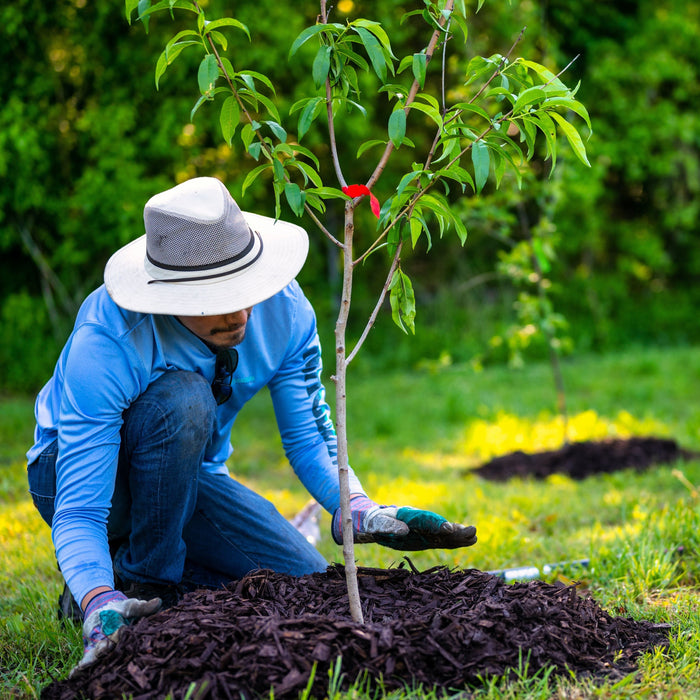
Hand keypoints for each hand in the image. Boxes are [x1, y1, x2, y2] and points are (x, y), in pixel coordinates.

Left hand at [72, 590, 160, 672]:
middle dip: (109, 648)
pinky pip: (87, 662)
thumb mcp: (132, 606)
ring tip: (93, 654)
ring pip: (101, 657)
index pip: (129, 639)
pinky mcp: (91, 652)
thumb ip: (143, 607)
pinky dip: (82, 668)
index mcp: (129, 636)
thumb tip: (159, 601)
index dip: (124, 634)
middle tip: (106, 644)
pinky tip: (73, 674)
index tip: (122, 629)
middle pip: (115, 651)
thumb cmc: (121, 609)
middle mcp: (117, 647)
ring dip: (97, 655)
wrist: (103, 609)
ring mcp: (104, 650)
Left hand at [331, 494, 476, 550]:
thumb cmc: (373, 521)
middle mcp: (419, 522)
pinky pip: (442, 539)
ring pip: (443, 533)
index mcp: (407, 516)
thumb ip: (387, 525)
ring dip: (458, 535)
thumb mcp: (376, 522)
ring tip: (474, 536)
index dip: (437, 524)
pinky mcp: (426, 537)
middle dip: (454, 529)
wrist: (373, 520)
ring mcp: (424, 529)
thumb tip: (403, 530)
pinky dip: (454, 540)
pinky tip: (467, 541)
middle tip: (472, 532)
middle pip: (439, 525)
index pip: (425, 520)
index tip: (448, 528)